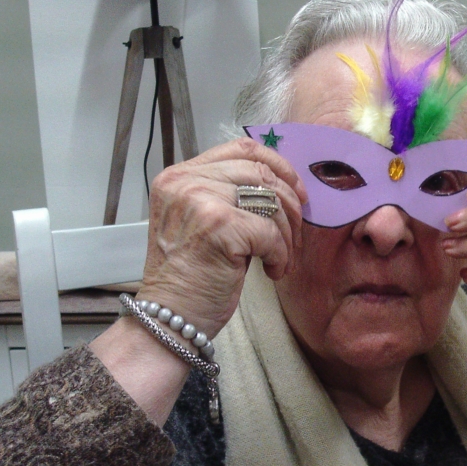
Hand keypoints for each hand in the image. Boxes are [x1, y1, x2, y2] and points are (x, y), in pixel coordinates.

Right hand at [138, 138, 307, 337]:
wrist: (169, 317)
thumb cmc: (191, 276)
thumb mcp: (203, 221)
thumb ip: (229, 195)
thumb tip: (283, 186)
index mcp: (180, 175)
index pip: (241, 149)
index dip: (278, 165)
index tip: (297, 190)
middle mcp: (186, 182)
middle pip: (260, 172)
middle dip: (290, 203)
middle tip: (296, 232)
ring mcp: (200, 201)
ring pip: (270, 201)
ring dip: (287, 233)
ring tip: (281, 257)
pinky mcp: (219, 226)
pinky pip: (271, 232)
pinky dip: (280, 255)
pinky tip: (271, 271)